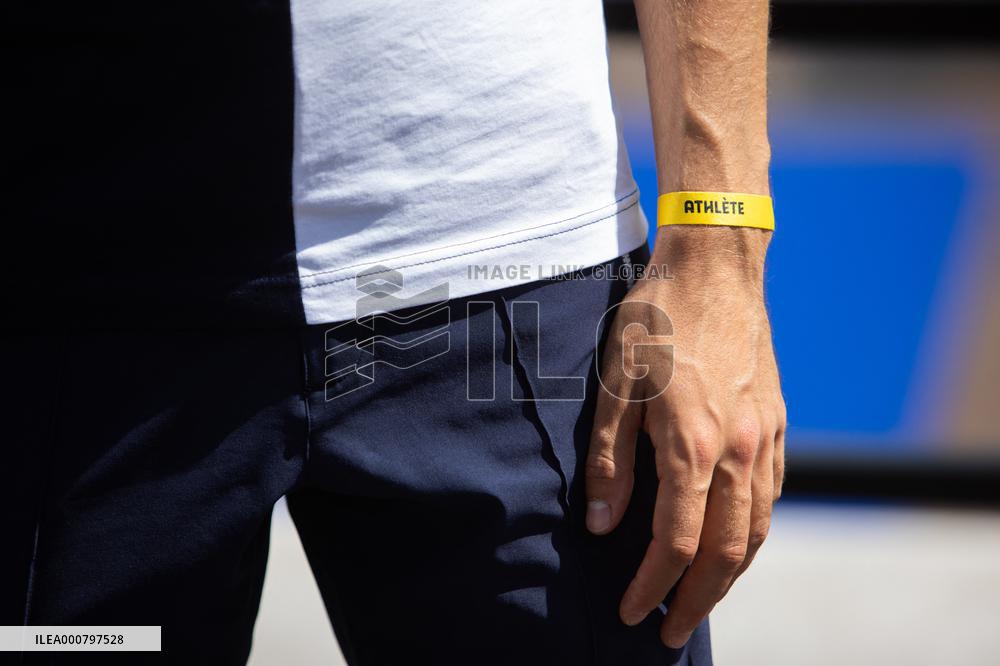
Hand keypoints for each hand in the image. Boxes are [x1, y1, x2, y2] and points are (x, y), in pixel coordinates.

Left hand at [586, 226, 785, 647]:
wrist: (716, 265)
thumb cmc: (656, 320)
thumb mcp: (614, 385)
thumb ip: (609, 460)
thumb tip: (601, 524)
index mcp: (691, 444)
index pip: (675, 542)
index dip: (651, 585)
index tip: (630, 612)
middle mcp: (737, 450)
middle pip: (725, 551)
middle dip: (697, 600)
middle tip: (670, 630)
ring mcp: (764, 436)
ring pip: (758, 529)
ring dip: (730, 574)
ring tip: (701, 598)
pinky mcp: (776, 422)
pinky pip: (772, 495)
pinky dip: (754, 533)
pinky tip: (735, 541)